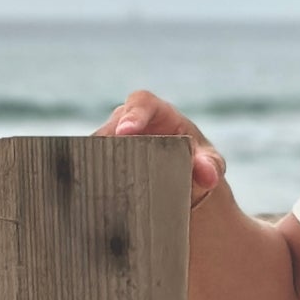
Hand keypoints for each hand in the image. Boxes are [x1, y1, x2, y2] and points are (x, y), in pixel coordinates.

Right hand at [93, 89, 225, 209]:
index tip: (126, 131)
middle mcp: (128, 121)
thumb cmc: (196, 161)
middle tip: (110, 166)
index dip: (133, 115)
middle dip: (108, 145)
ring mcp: (111, 140)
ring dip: (96, 164)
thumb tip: (208, 176)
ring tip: (102, 186)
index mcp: (156, 112)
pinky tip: (93, 195)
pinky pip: (88, 164)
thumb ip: (210, 166)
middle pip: (110, 128)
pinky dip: (91, 177)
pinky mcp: (100, 158)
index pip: (141, 103)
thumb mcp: (209, 162)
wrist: (182, 177)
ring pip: (94, 148)